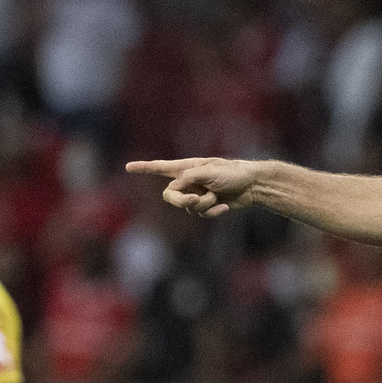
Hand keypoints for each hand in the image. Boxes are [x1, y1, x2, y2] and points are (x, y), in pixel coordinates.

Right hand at [125, 157, 259, 218]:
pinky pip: (202, 215)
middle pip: (170, 196)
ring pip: (188, 208)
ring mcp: (197, 195)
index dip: (144, 168)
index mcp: (187, 168)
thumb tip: (175, 188)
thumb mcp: (209, 172)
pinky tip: (225, 207)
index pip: (161, 167)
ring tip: (217, 196)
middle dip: (181, 200)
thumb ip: (189, 178)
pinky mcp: (208, 206)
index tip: (128, 167)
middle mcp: (189, 182)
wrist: (253, 185)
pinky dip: (213, 211)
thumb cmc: (232, 172)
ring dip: (203, 204)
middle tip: (194, 200)